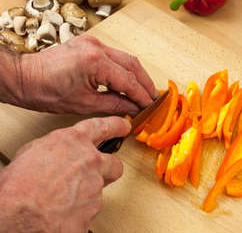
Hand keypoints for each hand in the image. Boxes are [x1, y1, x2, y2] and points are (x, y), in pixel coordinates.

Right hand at [0, 116, 129, 232]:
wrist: (19, 215)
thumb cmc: (19, 185)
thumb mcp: (31, 152)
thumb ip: (53, 148)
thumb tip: (55, 153)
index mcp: (74, 142)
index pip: (103, 127)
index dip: (116, 126)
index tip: (123, 126)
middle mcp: (90, 162)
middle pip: (114, 163)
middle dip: (109, 168)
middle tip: (98, 174)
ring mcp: (95, 186)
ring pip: (99, 190)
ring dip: (86, 194)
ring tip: (62, 200)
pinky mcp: (94, 208)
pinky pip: (89, 210)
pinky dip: (78, 213)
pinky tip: (61, 213)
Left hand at [19, 35, 157, 114]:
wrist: (23, 77)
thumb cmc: (45, 91)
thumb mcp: (84, 104)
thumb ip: (114, 104)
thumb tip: (133, 107)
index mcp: (96, 62)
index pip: (129, 81)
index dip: (142, 95)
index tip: (150, 106)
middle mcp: (97, 47)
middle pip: (132, 64)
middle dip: (145, 82)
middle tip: (153, 98)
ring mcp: (93, 42)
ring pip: (125, 58)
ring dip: (136, 74)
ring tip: (143, 90)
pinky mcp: (88, 43)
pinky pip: (114, 55)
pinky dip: (123, 68)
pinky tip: (127, 80)